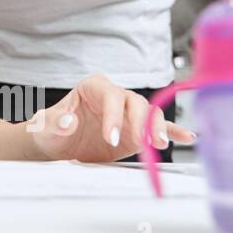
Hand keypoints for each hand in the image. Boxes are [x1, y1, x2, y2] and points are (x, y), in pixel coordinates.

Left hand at [25, 74, 196, 161]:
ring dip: (157, 128)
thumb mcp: (45, 126)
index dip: (113, 116)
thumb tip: (69, 121)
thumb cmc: (50, 130)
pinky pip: (158, 128)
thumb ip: (55, 122)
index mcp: (93, 87)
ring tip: (160, 144)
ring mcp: (128, 114)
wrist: (58, 145)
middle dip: (141, 121)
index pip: (110, 96)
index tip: (110, 138)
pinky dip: (173, 131)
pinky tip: (187, 137)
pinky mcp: (137, 131)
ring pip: (150, 114)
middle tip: (142, 142)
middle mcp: (114, 96)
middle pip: (135, 102)